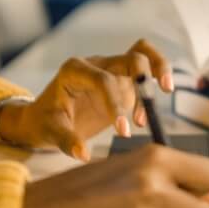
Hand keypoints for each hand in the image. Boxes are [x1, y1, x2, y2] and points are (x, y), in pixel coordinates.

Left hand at [0, 40, 173, 160]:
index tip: (123, 132)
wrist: (45, 116)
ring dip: (158, 70)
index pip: (102, 80)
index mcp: (74, 71)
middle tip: (153, 101)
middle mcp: (95, 65)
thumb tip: (84, 154)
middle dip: (144, 76)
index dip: (115, 104)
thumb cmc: (46, 121)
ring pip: (142, 53)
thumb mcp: (49, 131)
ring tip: (163, 95)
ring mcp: (110, 69)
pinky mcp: (122, 80)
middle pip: (130, 56)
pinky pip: (145, 68)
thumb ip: (66, 140)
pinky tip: (153, 108)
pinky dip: (156, 78)